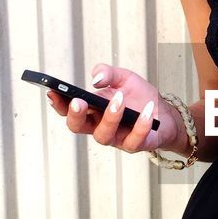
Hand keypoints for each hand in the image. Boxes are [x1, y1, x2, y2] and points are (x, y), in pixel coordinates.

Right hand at [46, 63, 173, 154]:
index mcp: (91, 110)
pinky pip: (134, 139)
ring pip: (103, 135)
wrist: (165, 113)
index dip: (58, 103)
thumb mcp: (124, 78)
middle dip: (76, 114)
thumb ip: (108, 73)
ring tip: (119, 99)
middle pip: (78, 127)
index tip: (53, 92)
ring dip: (110, 116)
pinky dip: (141, 124)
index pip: (68, 110)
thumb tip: (96, 79)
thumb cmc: (139, 97)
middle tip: (79, 101)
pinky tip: (147, 110)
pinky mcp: (134, 145)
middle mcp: (98, 126)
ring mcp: (115, 138)